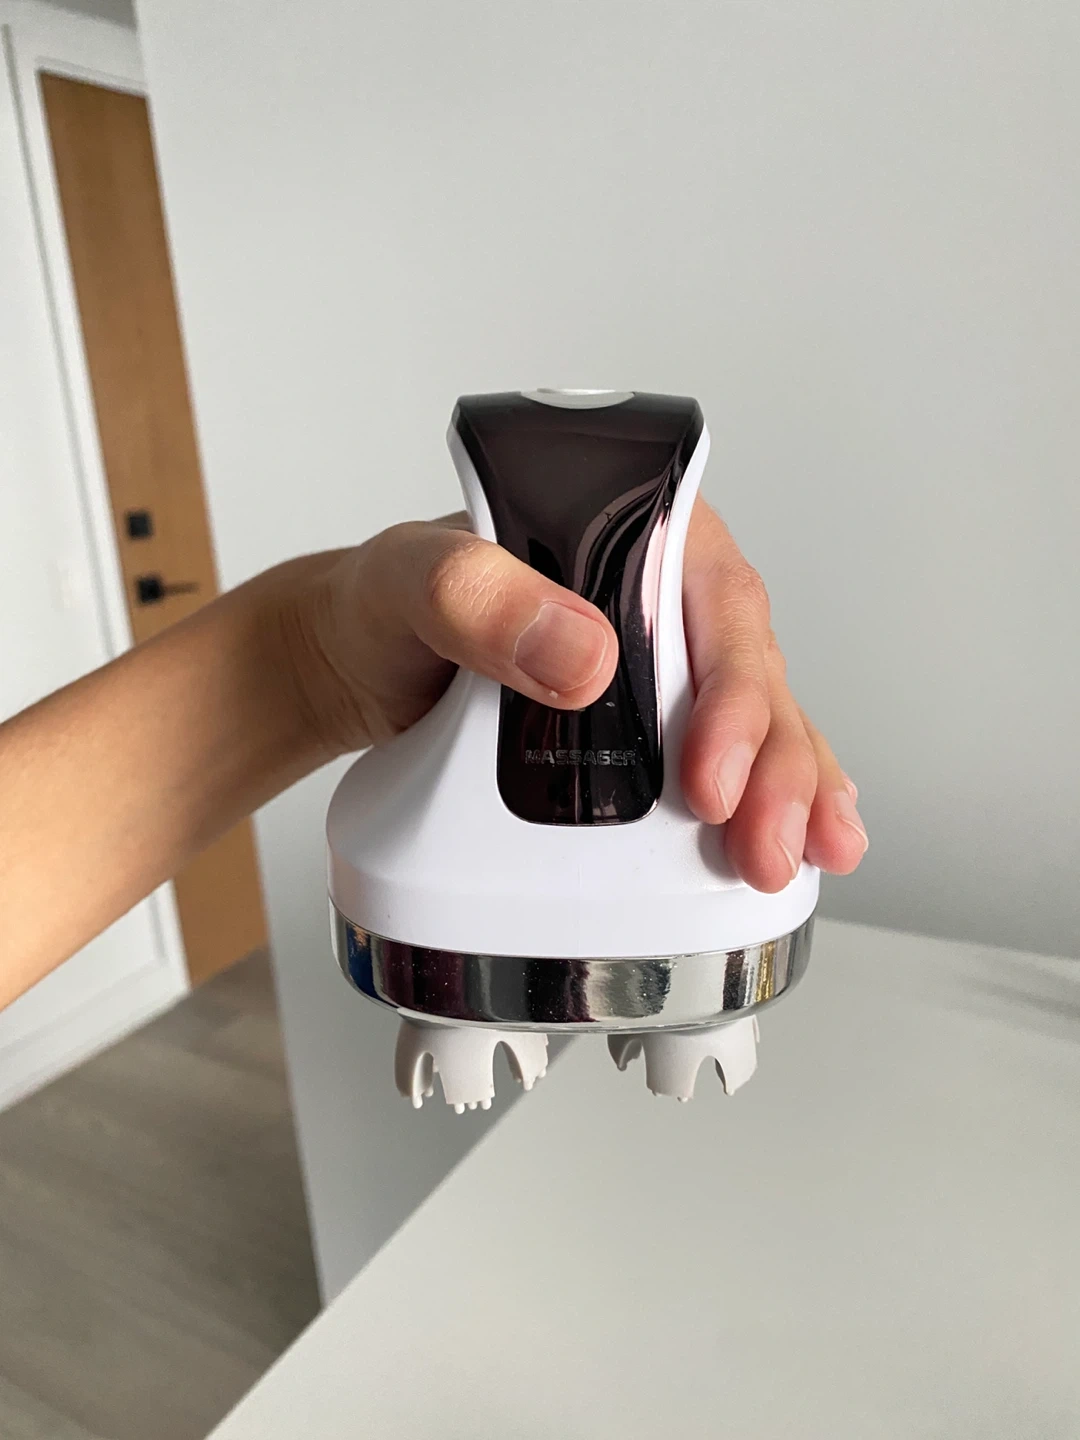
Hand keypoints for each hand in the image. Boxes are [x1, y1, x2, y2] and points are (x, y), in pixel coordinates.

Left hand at [291, 499, 867, 892]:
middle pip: (751, 674)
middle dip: (775, 767)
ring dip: (787, 794)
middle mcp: (658, 598)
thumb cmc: (383, 606)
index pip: (712, 606)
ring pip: (756, 720)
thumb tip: (581, 653)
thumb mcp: (412, 582)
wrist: (352, 663)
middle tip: (764, 846)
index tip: (708, 780)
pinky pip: (726, 755)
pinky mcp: (645, 724)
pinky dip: (765, 799)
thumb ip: (481, 598)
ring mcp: (658, 664)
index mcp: (629, 533)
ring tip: (797, 857)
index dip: (731, 697)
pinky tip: (796, 844)